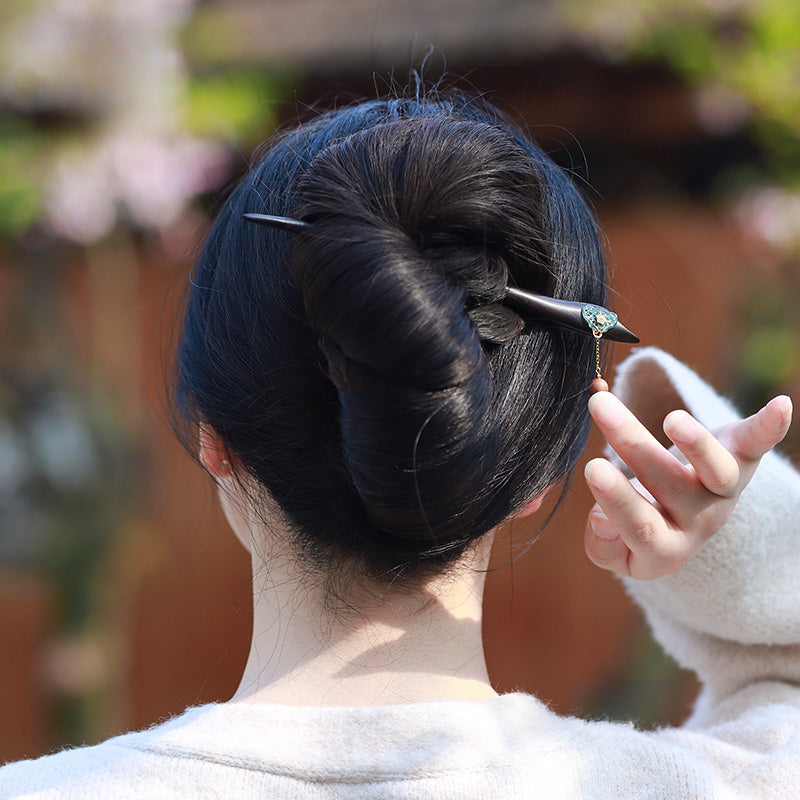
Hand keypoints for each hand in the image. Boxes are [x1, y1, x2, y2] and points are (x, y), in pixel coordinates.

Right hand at [583, 391, 792, 579]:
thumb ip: (601, 542)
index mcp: (664, 550)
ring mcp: (724, 491)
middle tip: (603, 415)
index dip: (619, 502)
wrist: (684, 516)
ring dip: (699, 445)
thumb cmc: (640, 521)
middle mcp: (700, 524)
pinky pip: (760, 443)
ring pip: (720, 473)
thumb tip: (601, 519)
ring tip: (673, 421)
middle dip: (636, 451)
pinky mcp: (742, 458)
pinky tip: (781, 405)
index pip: (643, 530)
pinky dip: (771, 426)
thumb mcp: (613, 547)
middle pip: (671, 488)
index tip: (593, 469)